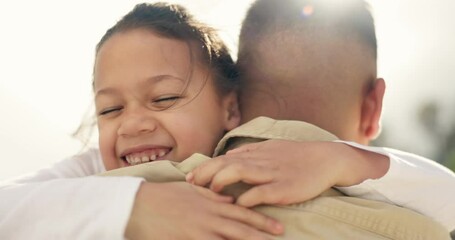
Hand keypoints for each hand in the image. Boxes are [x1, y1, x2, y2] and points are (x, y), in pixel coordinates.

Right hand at [125, 182, 282, 239]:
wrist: (138, 204)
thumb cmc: (163, 196)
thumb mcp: (190, 190)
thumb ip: (211, 194)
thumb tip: (229, 198)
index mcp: (210, 203)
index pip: (242, 212)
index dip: (261, 220)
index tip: (277, 227)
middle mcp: (209, 217)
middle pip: (241, 228)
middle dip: (262, 234)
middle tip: (280, 236)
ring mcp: (199, 230)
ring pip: (230, 239)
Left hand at [187, 140, 388, 206]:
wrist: (325, 159)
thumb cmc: (295, 155)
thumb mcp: (270, 148)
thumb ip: (249, 152)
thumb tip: (228, 155)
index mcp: (255, 153)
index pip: (223, 158)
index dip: (205, 167)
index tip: (190, 177)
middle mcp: (260, 161)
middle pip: (225, 163)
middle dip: (205, 173)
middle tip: (191, 185)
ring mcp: (271, 174)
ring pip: (239, 171)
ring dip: (221, 181)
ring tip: (212, 191)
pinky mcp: (283, 188)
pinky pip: (260, 193)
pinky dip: (246, 198)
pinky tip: (238, 205)